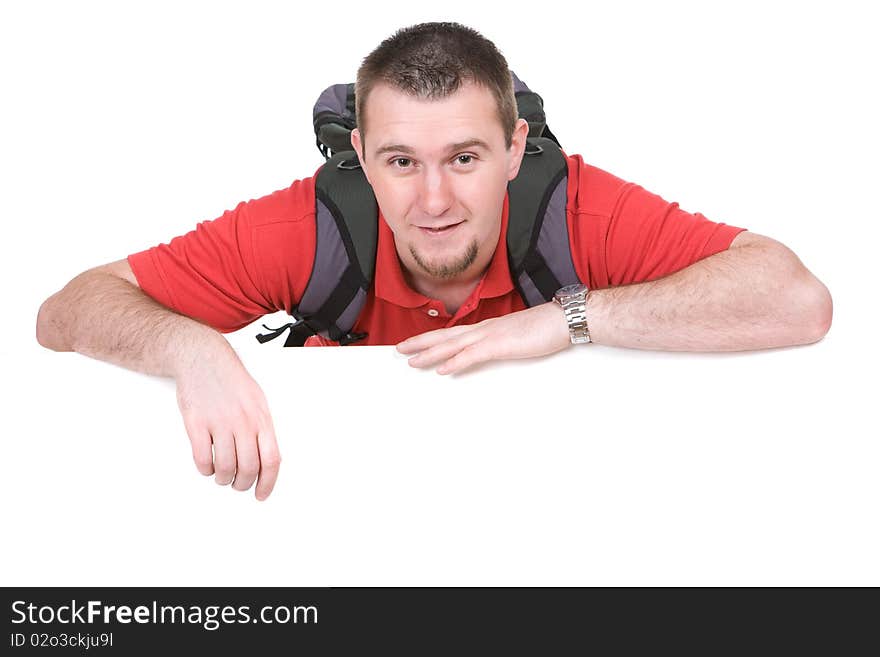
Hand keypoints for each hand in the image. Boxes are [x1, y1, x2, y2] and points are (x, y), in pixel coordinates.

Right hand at [175, 346, 280, 499]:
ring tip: (222, 476)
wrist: (202, 358)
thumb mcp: (257, 401)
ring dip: (223, 479)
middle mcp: (242, 421)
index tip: (262, 494)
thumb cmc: (230, 379)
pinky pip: (202, 458)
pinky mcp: (197, 423)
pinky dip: (205, 469)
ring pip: (225, 467)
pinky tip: (207, 466)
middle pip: (248, 467)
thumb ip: (262, 428)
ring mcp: (219, 422)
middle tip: (238, 485)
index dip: (268, 483)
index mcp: (261, 418)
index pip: (271, 459)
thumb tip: (267, 458)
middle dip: (243, 484)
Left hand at [396, 301, 570, 374]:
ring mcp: (491, 336)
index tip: (415, 342)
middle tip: (399, 349)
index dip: (432, 338)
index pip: (454, 333)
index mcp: (488, 327)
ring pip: (453, 345)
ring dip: (430, 353)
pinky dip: (455, 362)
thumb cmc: (546, 327)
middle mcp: (484, 329)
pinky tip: (442, 369)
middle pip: (445, 336)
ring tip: (411, 360)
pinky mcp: (500, 345)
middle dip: (421, 342)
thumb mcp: (518, 336)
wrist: (564, 318)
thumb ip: (503, 342)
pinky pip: (472, 355)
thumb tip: (493, 350)